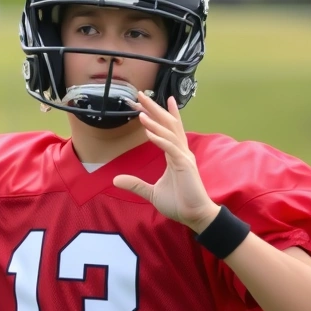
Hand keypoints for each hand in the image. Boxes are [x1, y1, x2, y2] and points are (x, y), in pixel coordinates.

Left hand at [112, 92, 220, 232]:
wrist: (195, 216)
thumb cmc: (179, 202)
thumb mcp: (151, 192)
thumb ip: (135, 184)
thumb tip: (116, 180)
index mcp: (175, 154)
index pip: (165, 129)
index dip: (157, 114)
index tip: (146, 102)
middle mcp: (181, 152)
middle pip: (167, 124)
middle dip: (154, 109)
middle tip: (141, 94)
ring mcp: (184, 157)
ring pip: (169, 133)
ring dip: (154, 121)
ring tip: (140, 111)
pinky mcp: (184, 166)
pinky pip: (170, 148)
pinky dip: (160, 139)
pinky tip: (148, 132)